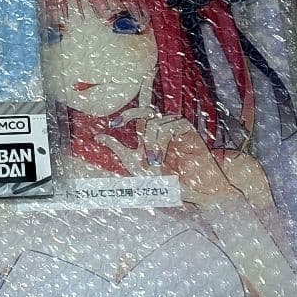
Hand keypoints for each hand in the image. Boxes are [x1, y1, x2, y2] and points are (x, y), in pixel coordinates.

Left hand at [99, 107, 236, 201]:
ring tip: (153, 162)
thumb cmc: (171, 178)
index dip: (123, 117)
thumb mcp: (138, 166)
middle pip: (144, 111)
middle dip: (129, 116)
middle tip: (117, 125)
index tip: (110, 127)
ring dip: (149, 143)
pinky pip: (167, 127)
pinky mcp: (185, 129)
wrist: (198, 185)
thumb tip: (98, 138)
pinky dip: (160, 142)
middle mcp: (162, 129)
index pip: (136, 117)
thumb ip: (119, 150)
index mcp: (151, 136)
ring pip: (152, 122)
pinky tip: (160, 157)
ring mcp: (174, 127)